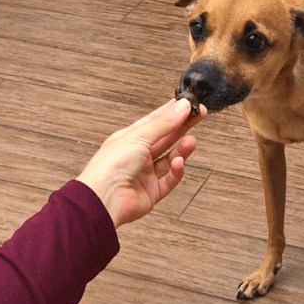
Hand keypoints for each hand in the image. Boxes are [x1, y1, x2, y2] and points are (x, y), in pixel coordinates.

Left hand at [77, 98, 205, 227]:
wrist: (104, 198)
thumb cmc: (110, 166)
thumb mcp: (139, 137)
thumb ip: (164, 123)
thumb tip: (181, 107)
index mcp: (129, 139)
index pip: (155, 121)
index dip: (173, 113)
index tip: (189, 104)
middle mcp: (138, 155)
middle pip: (166, 138)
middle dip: (183, 127)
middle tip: (199, 115)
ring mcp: (145, 174)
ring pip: (170, 159)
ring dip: (181, 150)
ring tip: (191, 141)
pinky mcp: (152, 191)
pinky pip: (170, 179)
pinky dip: (176, 171)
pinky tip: (179, 163)